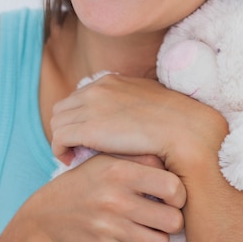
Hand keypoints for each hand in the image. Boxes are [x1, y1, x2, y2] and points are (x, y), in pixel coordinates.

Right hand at [25, 153, 185, 241]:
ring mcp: (108, 227)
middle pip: (173, 221)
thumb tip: (178, 163)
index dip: (179, 194)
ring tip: (150, 228)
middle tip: (164, 215)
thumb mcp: (108, 160)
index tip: (171, 196)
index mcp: (119, 171)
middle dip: (172, 220)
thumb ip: (141, 158)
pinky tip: (134, 240)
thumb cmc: (88, 182)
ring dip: (158, 238)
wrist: (48, 214)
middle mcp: (114, 199)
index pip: (172, 187)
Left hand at [51, 74, 227, 182]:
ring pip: (57, 122)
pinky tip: (71, 160)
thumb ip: (132, 103)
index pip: (79, 96)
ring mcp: (90, 107)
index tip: (84, 135)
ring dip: (62, 139)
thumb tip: (130, 115)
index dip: (78, 117)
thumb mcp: (151, 102)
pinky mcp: (88, 128)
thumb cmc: (175, 122)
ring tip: (73, 155)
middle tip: (75, 147)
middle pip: (63, 108)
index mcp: (111, 81)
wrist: (186, 131)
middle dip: (66, 127)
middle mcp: (97, 89)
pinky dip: (60, 150)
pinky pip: (58, 138)